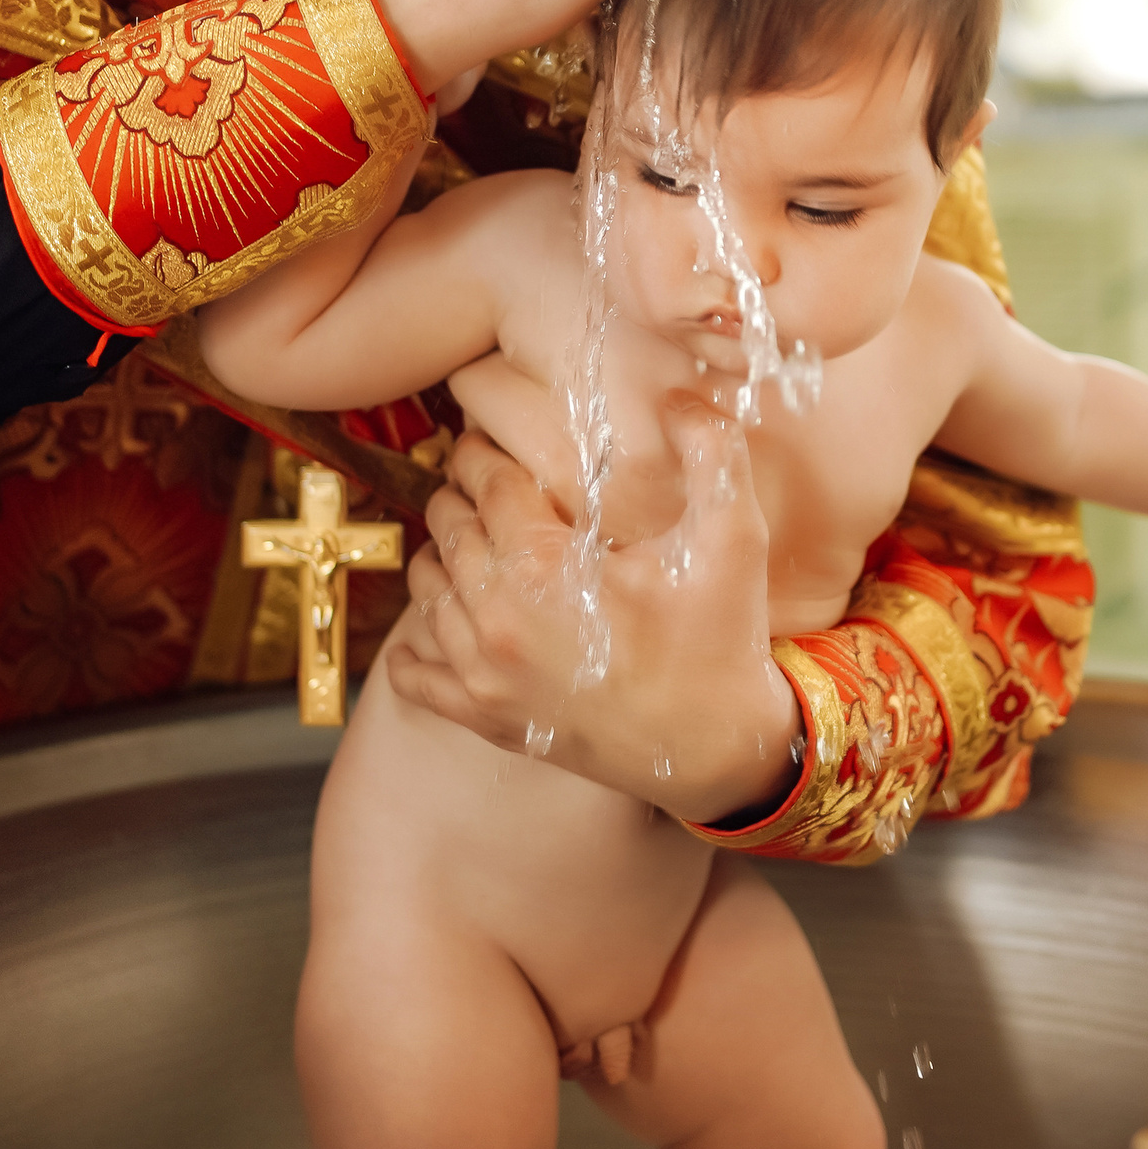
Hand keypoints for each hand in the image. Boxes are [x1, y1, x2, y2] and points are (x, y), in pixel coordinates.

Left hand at [385, 401, 799, 821]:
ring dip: (442, 556)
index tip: (489, 439)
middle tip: (484, 482)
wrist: (714, 752)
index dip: (484, 451)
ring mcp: (483, 675)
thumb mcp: (733, 537)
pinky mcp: (483, 718)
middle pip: (446, 528)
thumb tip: (682, 396)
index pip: (487, 483)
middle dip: (462, 495)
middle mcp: (496, 620)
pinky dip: (413, 645)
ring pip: (426, 588)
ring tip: (473, 539)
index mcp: (542, 569)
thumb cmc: (721, 641)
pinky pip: (413, 675)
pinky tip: (434, 623)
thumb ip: (713, 452)